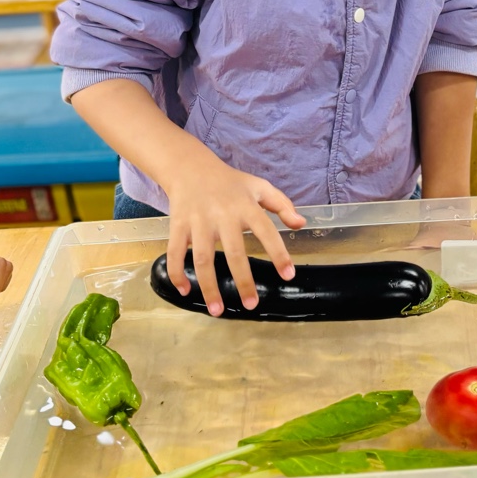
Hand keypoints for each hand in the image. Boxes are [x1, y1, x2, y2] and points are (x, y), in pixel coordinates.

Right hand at [164, 158, 305, 315]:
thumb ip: (282, 205)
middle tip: (251, 305)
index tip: (288, 275)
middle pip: (234, 252)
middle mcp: (222, 215)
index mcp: (245, 206)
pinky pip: (176, 253)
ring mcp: (198, 222)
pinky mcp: (178, 226)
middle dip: (243, 281)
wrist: (190, 167)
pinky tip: (185, 292)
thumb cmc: (229, 182)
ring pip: (203, 259)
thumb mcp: (259, 186)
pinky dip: (177, 273)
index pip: (266, 230)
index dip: (278, 253)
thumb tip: (300, 225)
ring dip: (209, 287)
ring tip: (218, 311)